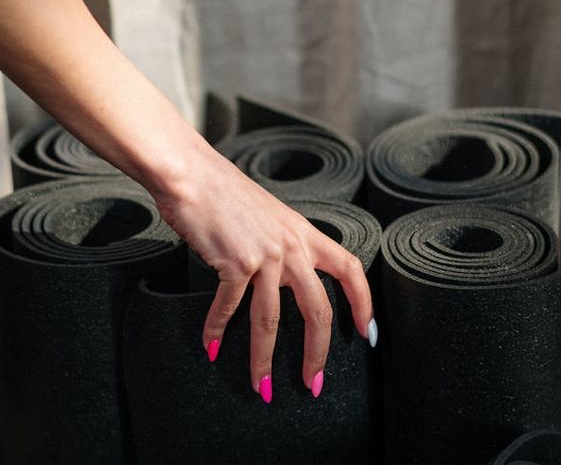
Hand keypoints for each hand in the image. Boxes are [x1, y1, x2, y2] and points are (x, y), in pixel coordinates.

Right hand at [154, 141, 373, 402]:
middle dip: (317, 353)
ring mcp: (264, 255)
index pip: (350, 269)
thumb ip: (281, 244)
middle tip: (313, 383)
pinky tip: (212, 347)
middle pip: (317, 309)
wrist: (192, 175)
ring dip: (263, 359)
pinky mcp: (234, 262)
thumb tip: (281, 277)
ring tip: (260, 386)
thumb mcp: (268, 215)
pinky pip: (229, 307)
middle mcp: (291, 246)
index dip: (363, 302)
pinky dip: (217, 331)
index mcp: (303, 234)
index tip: (367, 332)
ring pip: (270, 320)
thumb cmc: (224, 193)